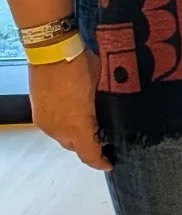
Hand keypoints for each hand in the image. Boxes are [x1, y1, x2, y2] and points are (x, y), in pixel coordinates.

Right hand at [29, 50, 109, 170]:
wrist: (51, 51)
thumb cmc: (80, 65)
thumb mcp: (101, 86)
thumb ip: (104, 105)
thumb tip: (110, 108)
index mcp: (78, 125)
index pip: (89, 154)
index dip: (100, 162)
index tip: (109, 163)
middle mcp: (59, 129)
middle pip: (75, 147)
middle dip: (88, 146)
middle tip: (102, 139)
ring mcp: (46, 122)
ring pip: (63, 138)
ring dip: (75, 135)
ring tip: (88, 126)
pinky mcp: (38, 113)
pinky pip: (53, 127)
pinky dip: (64, 125)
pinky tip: (73, 115)